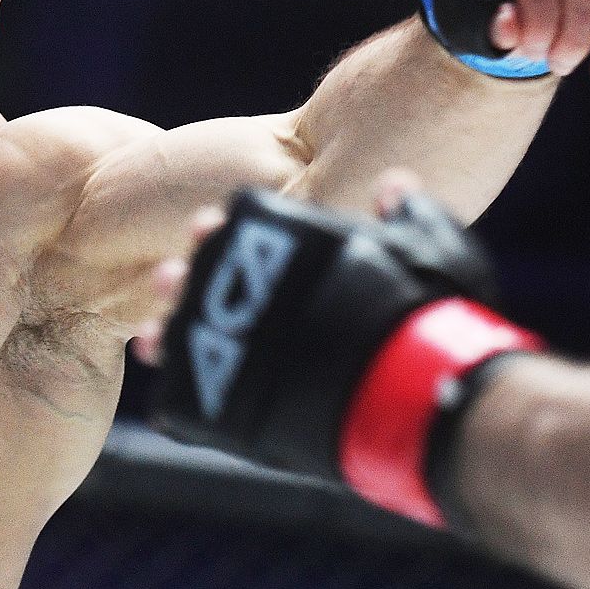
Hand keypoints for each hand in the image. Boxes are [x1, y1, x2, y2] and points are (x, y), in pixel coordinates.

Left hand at [143, 174, 540, 530]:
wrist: (420, 399)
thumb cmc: (432, 320)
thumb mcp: (435, 248)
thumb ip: (408, 213)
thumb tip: (394, 184)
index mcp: (292, 242)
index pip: (242, 224)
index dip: (226, 233)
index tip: (210, 229)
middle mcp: (248, 289)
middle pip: (203, 276)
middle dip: (188, 275)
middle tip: (170, 278)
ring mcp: (230, 346)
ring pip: (184, 335)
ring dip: (170, 331)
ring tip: (154, 336)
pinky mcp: (224, 403)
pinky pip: (184, 399)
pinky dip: (180, 393)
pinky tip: (174, 387)